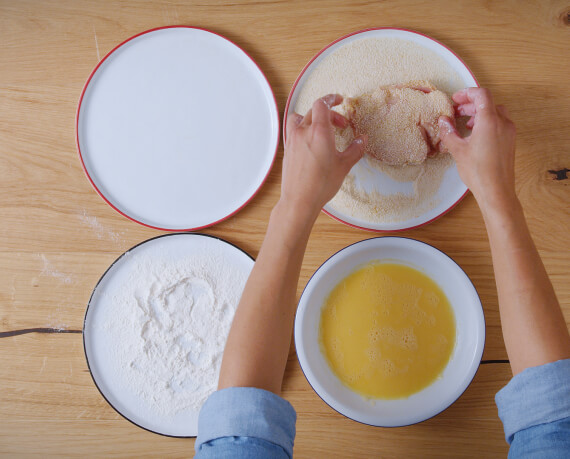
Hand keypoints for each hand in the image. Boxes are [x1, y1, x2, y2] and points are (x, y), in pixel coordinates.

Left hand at [281, 94, 366, 219]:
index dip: (331, 99)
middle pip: (314, 111)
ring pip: (299, 119)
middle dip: (329, 114)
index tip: (339, 101)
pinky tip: (311, 144)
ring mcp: (292, 141)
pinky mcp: (287, 150)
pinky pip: (293, 132)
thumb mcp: (344, 166)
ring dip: (311, 119)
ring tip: (321, 130)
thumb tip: (363, 140)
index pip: (322, 104)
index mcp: (319, 132)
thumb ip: (355, 149)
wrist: (299, 200)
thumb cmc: (320, 184)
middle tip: (341, 125)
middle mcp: (303, 132)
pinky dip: (302, 131)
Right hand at [438, 88, 516, 209]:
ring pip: (495, 113)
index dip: (467, 93)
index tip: (455, 99)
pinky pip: (500, 124)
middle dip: (471, 105)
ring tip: (465, 124)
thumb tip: (443, 121)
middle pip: (488, 103)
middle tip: (456, 112)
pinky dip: (487, 123)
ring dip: (479, 113)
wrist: (496, 191)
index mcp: (490, 121)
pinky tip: (476, 135)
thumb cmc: (478, 172)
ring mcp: (509, 132)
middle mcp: (503, 123)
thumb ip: (449, 132)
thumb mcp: (457, 150)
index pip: (482, 95)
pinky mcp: (510, 142)